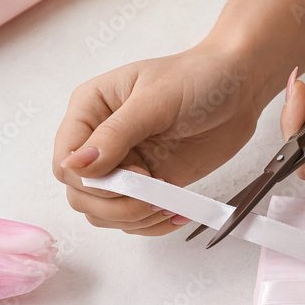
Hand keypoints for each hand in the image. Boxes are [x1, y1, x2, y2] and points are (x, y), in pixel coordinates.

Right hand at [54, 45, 263, 235]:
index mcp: (90, 111)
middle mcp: (100, 142)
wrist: (238, 90)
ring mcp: (124, 167)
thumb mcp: (154, 100)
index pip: (65, 161)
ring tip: (166, 202)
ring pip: (103, 214)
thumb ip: (115, 134)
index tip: (131, 173)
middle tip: (151, 192)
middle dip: (114, 205)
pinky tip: (175, 212)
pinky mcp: (148, 186)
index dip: (89, 180)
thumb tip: (77, 165)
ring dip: (134, 218)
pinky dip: (152, 225)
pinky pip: (134, 220)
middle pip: (80, 195)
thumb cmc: (197, 79)